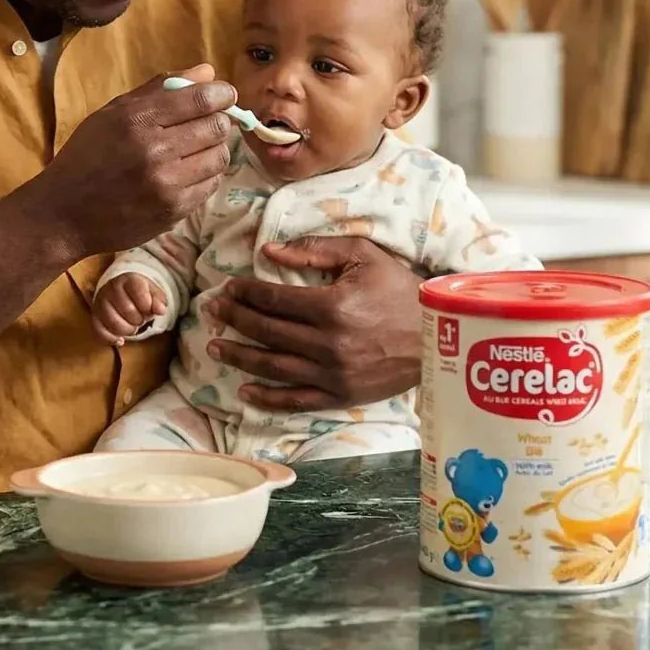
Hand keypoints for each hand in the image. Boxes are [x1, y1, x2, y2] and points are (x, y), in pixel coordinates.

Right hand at [39, 64, 235, 257]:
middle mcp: (155, 152)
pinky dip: (205, 175)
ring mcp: (166, 185)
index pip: (201, 99)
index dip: (222, 94)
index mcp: (137, 120)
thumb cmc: (87, 156)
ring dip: (214, 149)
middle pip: (217, 127)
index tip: (224, 95)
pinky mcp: (173, 211)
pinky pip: (210, 185)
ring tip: (195, 149)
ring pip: (220, 157)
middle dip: (218, 121)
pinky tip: (186, 173)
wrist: (64, 214)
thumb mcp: (113, 113)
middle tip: (206, 123)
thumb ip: (161, 89)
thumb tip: (208, 73)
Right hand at [91, 273, 167, 345]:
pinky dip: (112, 339)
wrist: (120, 291)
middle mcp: (111, 288)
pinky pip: (100, 332)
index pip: (138, 292)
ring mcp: (100, 302)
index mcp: (128, 280)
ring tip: (132, 327)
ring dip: (127, 330)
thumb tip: (160, 310)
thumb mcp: (153, 292)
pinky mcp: (94, 316)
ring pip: (114, 323)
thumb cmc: (139, 294)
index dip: (147, 305)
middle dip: (139, 320)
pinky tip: (120, 340)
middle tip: (141, 319)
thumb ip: (159, 300)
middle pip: (128, 310)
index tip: (148, 309)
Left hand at [205, 236, 422, 410]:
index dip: (245, 292)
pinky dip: (267, 398)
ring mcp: (333, 375)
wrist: (437, 335)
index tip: (227, 287)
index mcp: (331, 306)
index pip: (273, 299)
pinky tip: (244, 390)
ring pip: (273, 367)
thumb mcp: (362, 255)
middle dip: (234, 319)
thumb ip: (314, 248)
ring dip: (239, 356)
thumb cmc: (399, 289)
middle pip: (266, 331)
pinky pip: (296, 401)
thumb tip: (268, 249)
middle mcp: (327, 344)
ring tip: (214, 347)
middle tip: (212, 311)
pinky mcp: (340, 397)